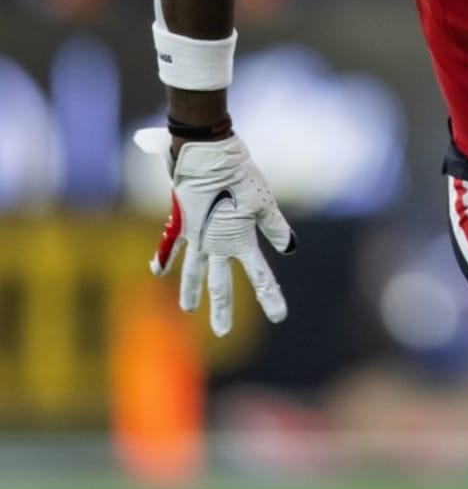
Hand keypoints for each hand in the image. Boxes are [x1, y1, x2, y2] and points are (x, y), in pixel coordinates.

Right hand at [134, 128, 295, 336]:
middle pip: (221, 284)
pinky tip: (157, 273)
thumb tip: (290, 249)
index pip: (261, 277)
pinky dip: (164, 258)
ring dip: (191, 290)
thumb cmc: (240, 176)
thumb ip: (275, 228)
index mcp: (239, 242)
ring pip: (193, 271)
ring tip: (189, 309)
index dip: (271, 297)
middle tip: (222, 332)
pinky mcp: (182, 221)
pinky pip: (170, 245)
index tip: (280, 317)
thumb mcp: (264, 202)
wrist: (206, 155)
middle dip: (222, 309)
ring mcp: (195, 236)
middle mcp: (215, 245)